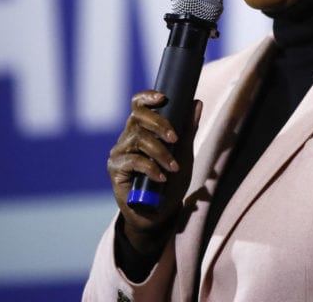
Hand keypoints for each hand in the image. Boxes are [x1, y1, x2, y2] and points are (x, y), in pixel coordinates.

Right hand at [107, 90, 202, 255]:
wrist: (159, 214)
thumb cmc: (170, 182)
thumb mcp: (183, 154)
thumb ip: (188, 130)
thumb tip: (196, 103)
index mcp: (142, 129)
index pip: (138, 105)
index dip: (147, 97)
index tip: (163, 97)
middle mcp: (127, 137)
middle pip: (137, 117)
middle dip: (159, 124)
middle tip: (175, 138)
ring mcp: (119, 153)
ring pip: (138, 139)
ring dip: (160, 152)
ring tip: (174, 167)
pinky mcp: (115, 170)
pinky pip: (133, 161)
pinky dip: (151, 168)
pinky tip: (162, 178)